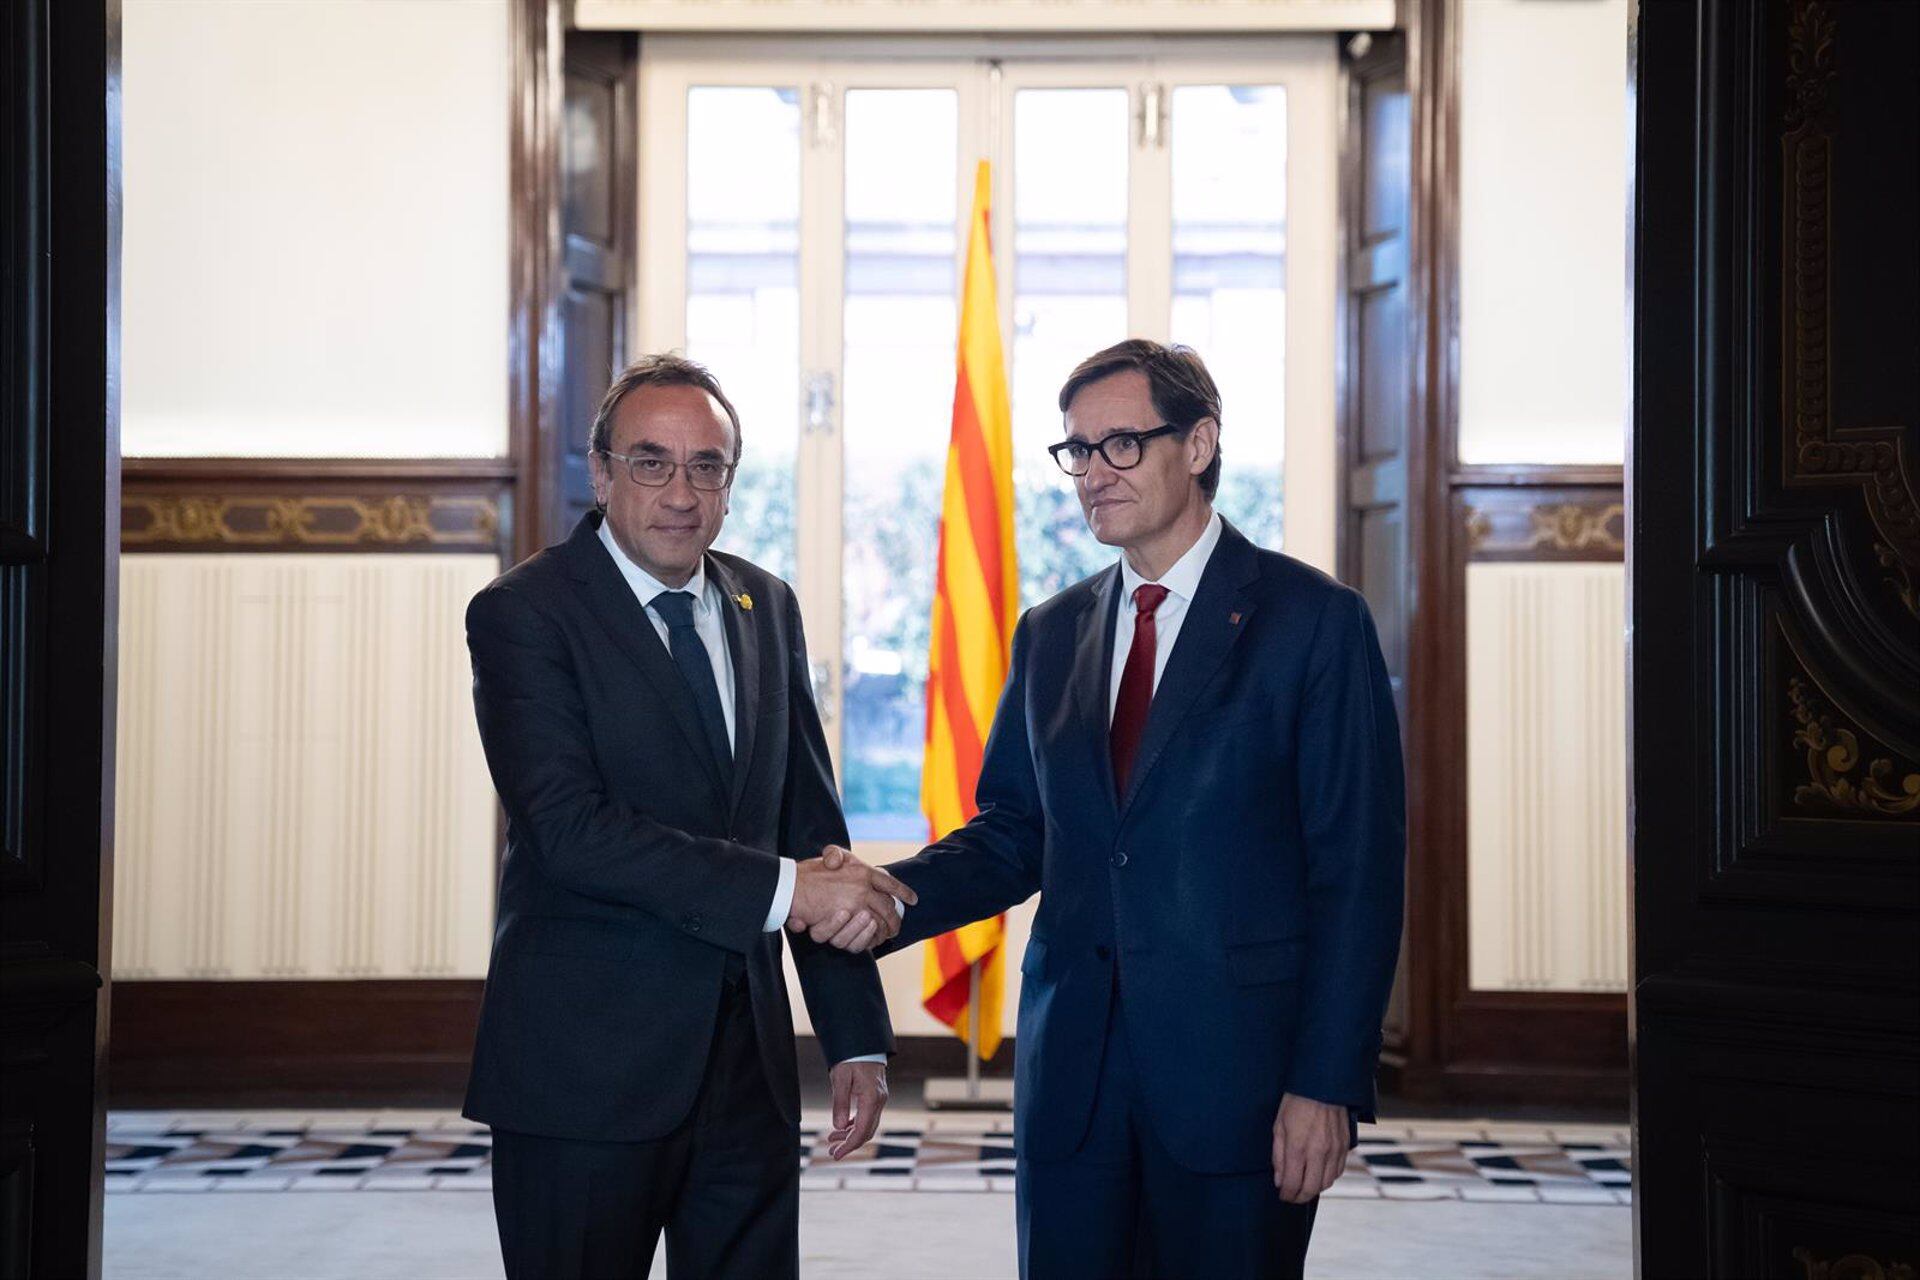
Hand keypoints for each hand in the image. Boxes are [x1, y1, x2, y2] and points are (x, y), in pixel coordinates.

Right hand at [786, 845, 917, 950]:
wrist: (790, 888)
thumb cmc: (809, 873)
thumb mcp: (827, 855)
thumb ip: (836, 854)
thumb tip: (835, 861)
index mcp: (862, 871)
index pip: (889, 883)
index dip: (903, 891)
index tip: (913, 899)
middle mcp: (862, 888)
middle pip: (887, 906)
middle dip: (895, 916)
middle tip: (898, 923)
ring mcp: (855, 906)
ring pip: (879, 921)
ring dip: (886, 928)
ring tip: (891, 932)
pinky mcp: (845, 923)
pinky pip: (865, 934)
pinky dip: (872, 937)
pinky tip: (876, 937)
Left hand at [826, 1060, 889, 1158]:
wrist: (863, 1041)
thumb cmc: (851, 1057)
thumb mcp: (840, 1078)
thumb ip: (840, 1103)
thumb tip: (838, 1126)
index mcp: (871, 1098)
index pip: (861, 1131)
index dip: (849, 1146)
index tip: (836, 1155)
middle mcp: (879, 1101)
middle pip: (866, 1132)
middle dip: (849, 1144)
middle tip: (831, 1152)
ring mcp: (880, 1098)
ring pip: (868, 1125)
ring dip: (851, 1135)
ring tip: (832, 1140)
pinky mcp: (876, 1095)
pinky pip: (868, 1116)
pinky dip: (855, 1124)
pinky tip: (843, 1127)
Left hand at [1271, 1093, 1348, 1203]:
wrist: (1323, 1084)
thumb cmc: (1296, 1102)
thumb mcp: (1278, 1126)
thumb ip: (1279, 1156)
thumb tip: (1280, 1180)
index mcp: (1298, 1147)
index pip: (1293, 1184)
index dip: (1286, 1195)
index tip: (1282, 1195)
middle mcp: (1319, 1152)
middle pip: (1311, 1189)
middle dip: (1299, 1197)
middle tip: (1292, 1196)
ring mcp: (1334, 1150)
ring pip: (1326, 1183)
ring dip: (1314, 1188)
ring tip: (1304, 1184)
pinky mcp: (1345, 1146)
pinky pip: (1338, 1171)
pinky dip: (1328, 1177)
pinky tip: (1319, 1173)